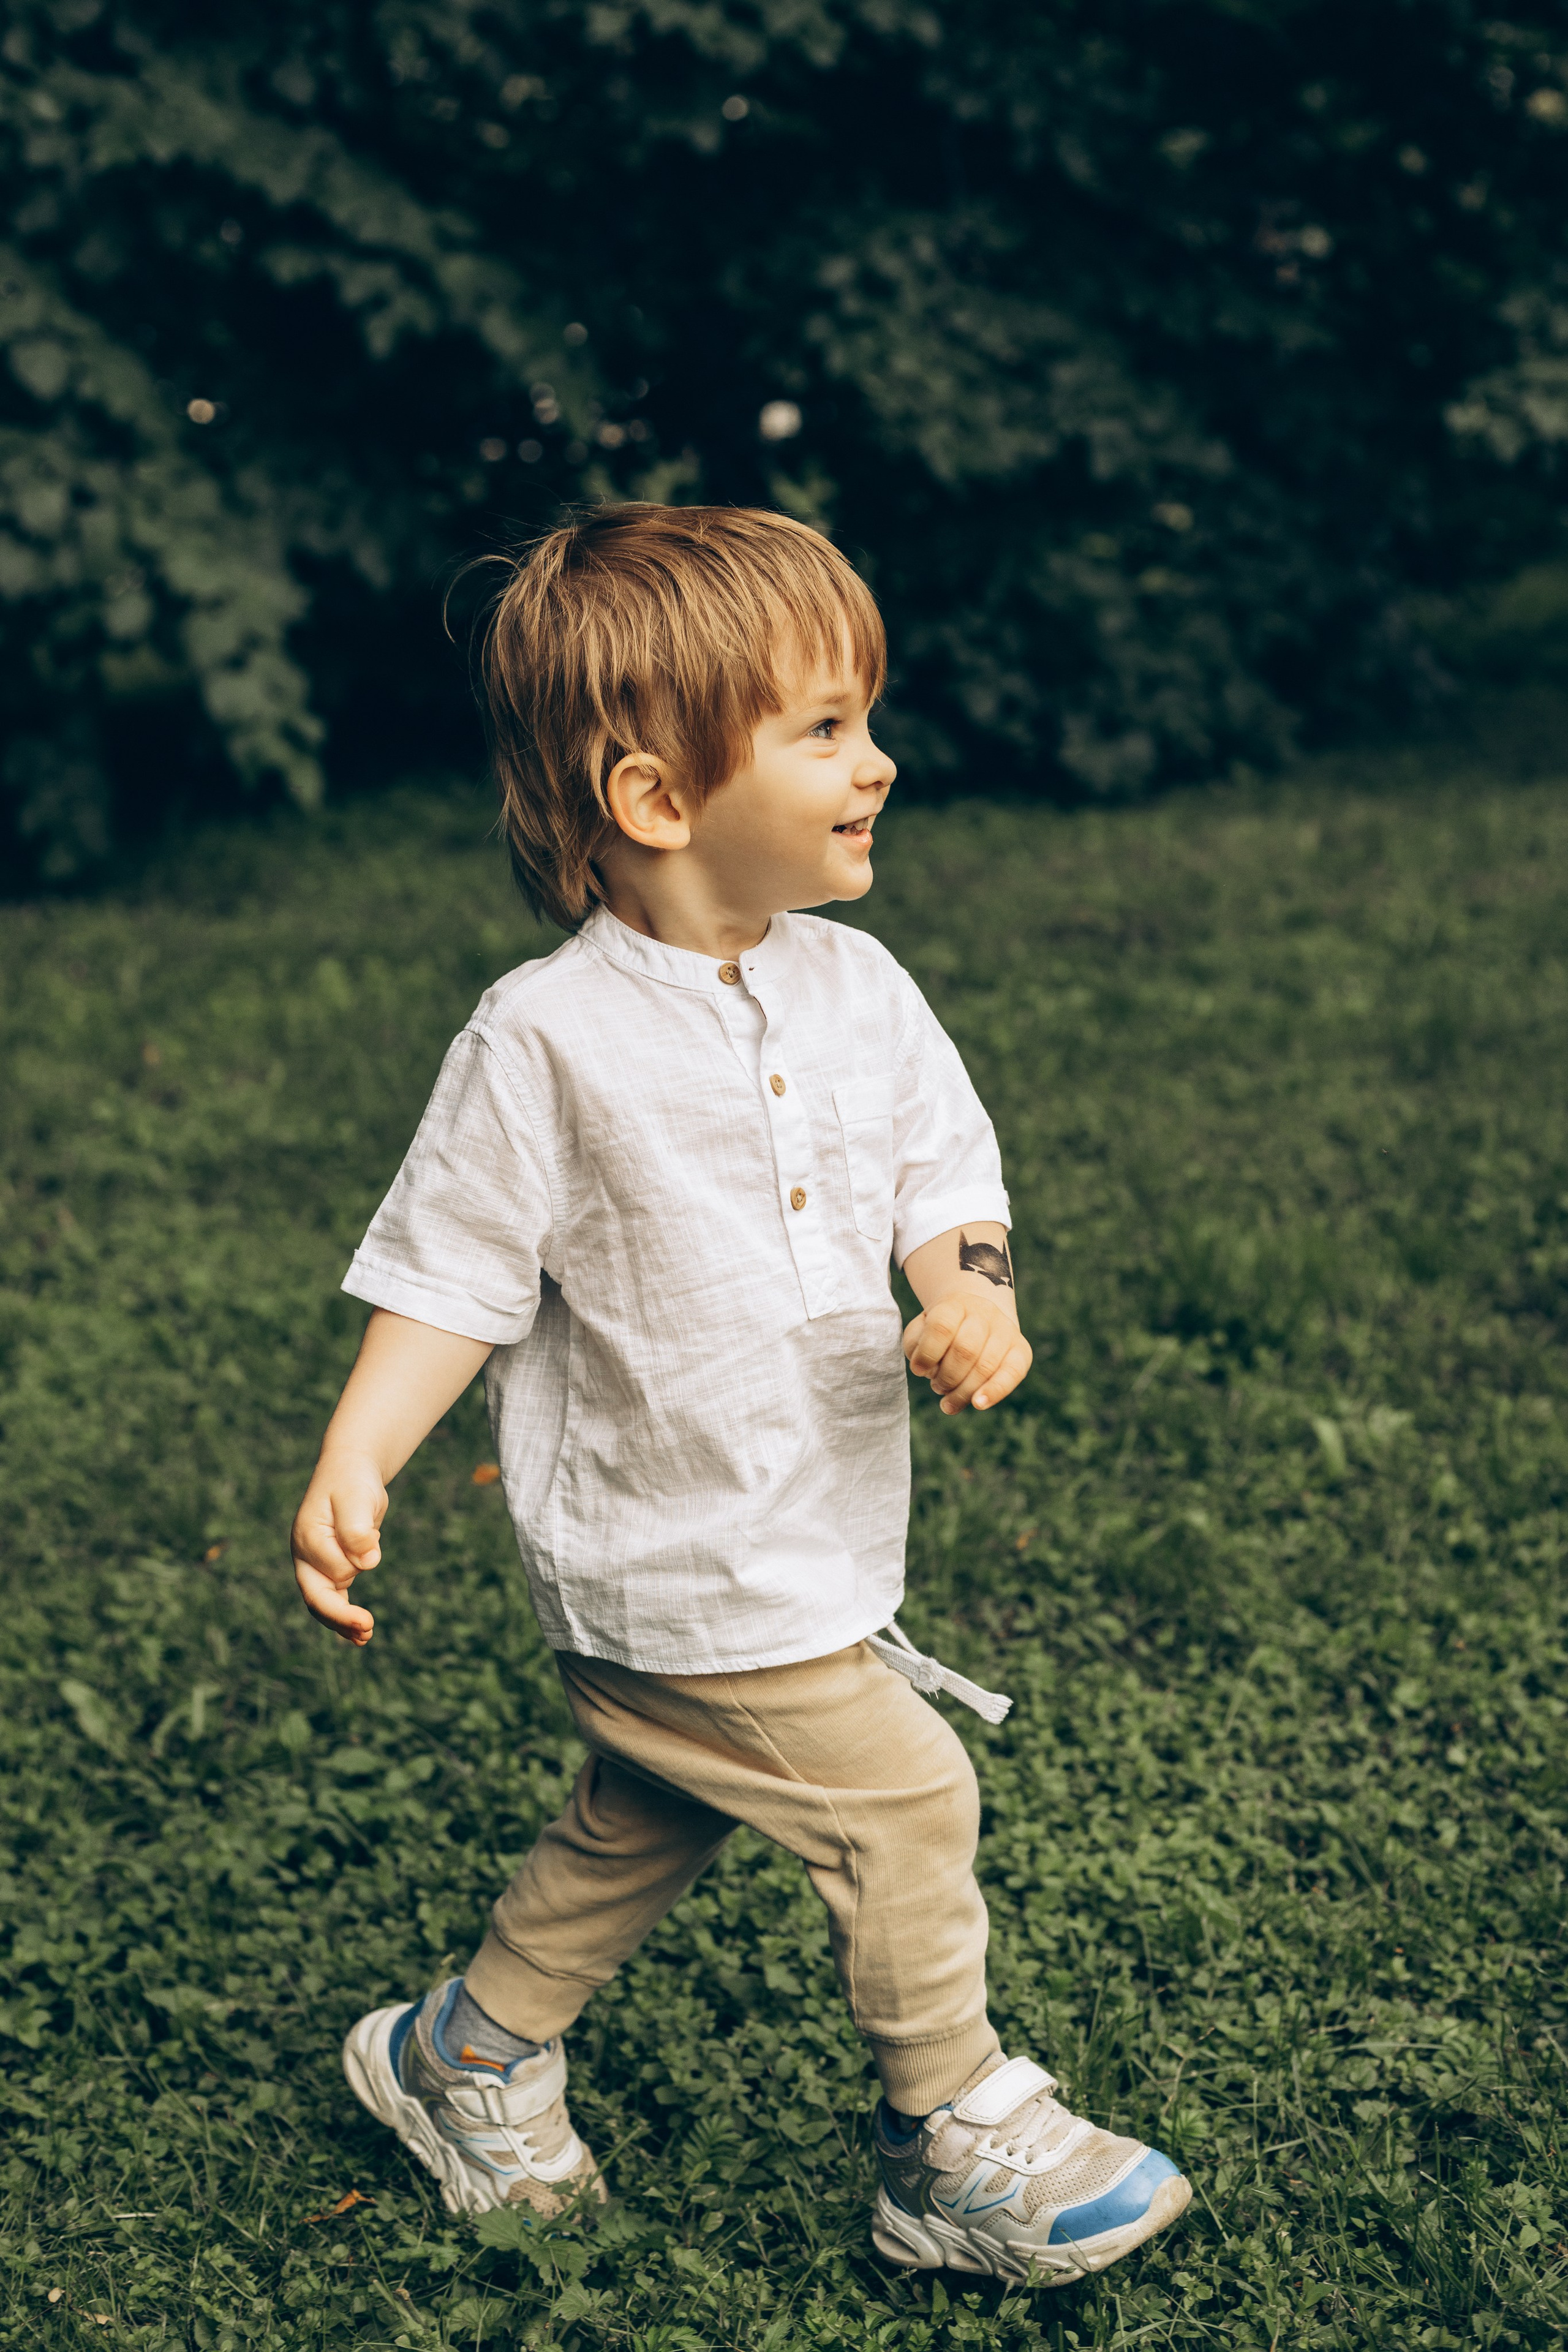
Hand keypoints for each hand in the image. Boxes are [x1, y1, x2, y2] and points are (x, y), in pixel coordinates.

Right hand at [291, 1450, 386, 1644]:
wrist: (351, 1472)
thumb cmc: (352, 1481)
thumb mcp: (356, 1498)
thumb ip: (358, 1530)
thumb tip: (368, 1562)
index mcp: (307, 1538)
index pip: (330, 1568)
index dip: (352, 1567)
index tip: (372, 1554)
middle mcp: (307, 1555)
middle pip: (317, 1597)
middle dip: (340, 1616)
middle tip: (367, 1629)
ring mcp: (317, 1564)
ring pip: (326, 1603)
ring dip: (343, 1622)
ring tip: (366, 1636)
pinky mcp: (332, 1568)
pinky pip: (335, 1598)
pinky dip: (345, 1616)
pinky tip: (361, 1633)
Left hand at [902, 1289, 1032, 1413]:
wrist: (977, 1316)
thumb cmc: (943, 1330)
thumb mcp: (922, 1328)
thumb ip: (916, 1345)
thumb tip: (923, 1369)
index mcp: (955, 1304)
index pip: (941, 1327)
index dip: (927, 1353)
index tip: (918, 1371)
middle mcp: (984, 1313)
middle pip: (965, 1350)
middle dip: (946, 1378)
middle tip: (937, 1387)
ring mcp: (1005, 1329)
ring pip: (985, 1366)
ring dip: (962, 1391)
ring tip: (949, 1401)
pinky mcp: (1021, 1349)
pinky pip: (1013, 1373)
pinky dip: (995, 1391)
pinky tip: (978, 1404)